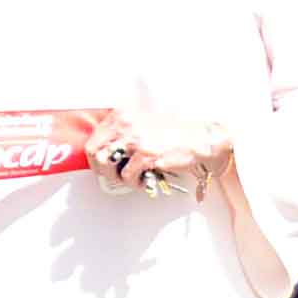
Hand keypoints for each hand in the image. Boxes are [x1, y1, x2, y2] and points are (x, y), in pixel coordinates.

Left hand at [84, 109, 229, 199]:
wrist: (202, 138)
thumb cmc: (176, 132)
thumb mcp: (144, 122)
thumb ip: (123, 131)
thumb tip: (105, 149)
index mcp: (123, 115)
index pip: (94, 138)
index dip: (95, 155)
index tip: (102, 164)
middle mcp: (126, 125)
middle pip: (94, 152)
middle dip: (101, 168)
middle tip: (112, 175)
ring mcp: (135, 140)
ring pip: (108, 166)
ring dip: (117, 177)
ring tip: (131, 178)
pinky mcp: (146, 155)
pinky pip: (128, 176)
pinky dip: (134, 182)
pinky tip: (145, 180)